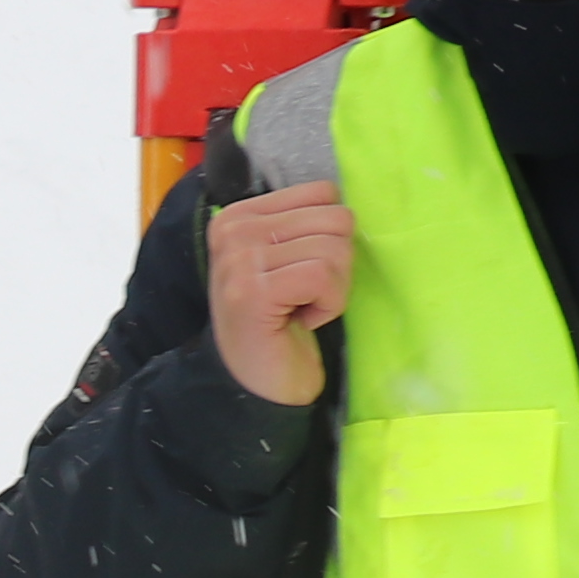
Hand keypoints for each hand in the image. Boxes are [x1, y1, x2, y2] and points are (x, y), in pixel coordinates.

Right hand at [208, 179, 353, 406]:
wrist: (256, 384)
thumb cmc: (280, 322)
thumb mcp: (287, 259)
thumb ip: (306, 224)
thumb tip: (345, 202)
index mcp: (240, 215)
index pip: (323, 193)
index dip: (329, 237)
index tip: (301, 273)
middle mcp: (233, 230)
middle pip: (335, 218)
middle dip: (337, 264)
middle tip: (306, 295)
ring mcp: (239, 260)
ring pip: (334, 248)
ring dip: (333, 289)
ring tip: (302, 309)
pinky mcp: (254, 291)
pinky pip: (324, 277)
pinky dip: (328, 306)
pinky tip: (303, 321)